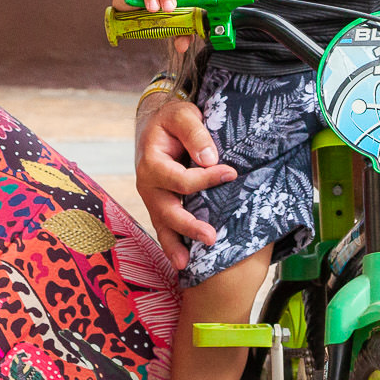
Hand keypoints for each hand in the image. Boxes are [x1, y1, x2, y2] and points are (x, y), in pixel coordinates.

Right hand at [134, 94, 235, 270]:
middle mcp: (148, 184)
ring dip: (175, 244)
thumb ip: (195, 133)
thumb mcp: (182, 115)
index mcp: (152, 162)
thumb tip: (210, 158)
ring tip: (185, 264)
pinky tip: (182, 261)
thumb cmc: (172, 119)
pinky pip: (165, 227)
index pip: (181, 179)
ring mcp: (152, 198)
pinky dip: (172, 244)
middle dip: (188, 226)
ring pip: (162, 224)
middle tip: (211, 237)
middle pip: (167, 210)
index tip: (231, 173)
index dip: (206, 178)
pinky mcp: (160, 205)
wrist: (156, 124)